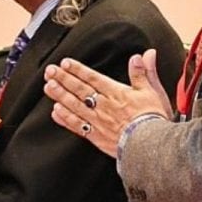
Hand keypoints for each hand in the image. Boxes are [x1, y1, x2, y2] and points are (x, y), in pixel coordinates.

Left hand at [43, 49, 171, 156]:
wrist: (151, 146)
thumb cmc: (153, 119)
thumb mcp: (152, 92)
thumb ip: (144, 72)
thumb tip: (143, 54)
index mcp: (116, 93)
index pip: (93, 78)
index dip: (78, 70)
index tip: (65, 63)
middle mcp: (103, 105)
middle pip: (79, 90)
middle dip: (63, 79)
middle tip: (49, 71)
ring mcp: (97, 121)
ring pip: (74, 106)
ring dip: (59, 95)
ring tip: (48, 86)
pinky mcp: (95, 136)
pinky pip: (76, 126)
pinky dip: (65, 118)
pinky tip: (55, 111)